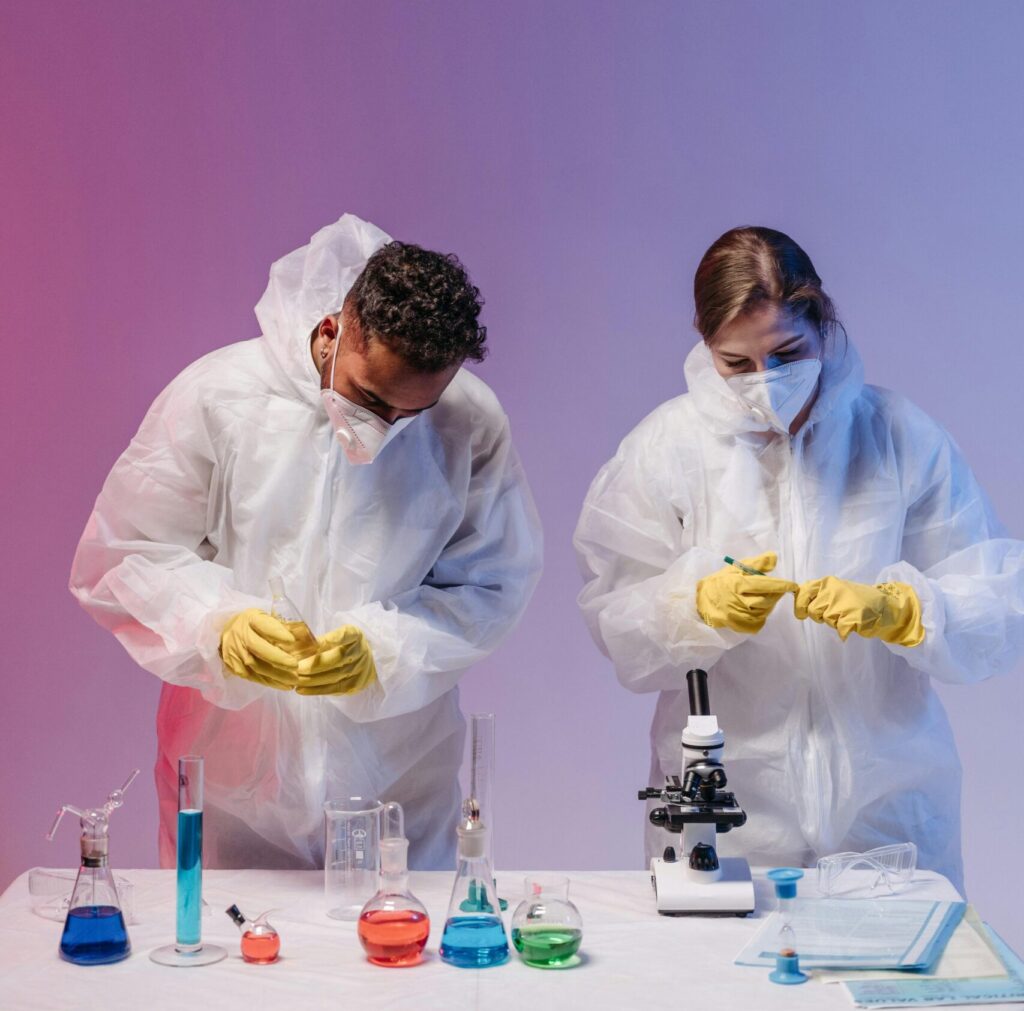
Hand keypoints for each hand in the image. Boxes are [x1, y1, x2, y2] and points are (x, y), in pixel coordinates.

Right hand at [219, 609, 299, 689]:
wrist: (228, 631)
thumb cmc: (255, 624)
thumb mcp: (266, 617)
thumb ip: (282, 626)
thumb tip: (306, 637)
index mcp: (251, 618)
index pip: (264, 625)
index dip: (277, 633)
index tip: (292, 640)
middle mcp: (240, 634)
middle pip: (258, 647)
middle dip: (278, 658)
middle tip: (295, 666)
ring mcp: (234, 651)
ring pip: (255, 665)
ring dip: (276, 675)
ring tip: (294, 680)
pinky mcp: (233, 666)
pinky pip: (251, 676)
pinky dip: (268, 682)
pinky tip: (283, 685)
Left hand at [295, 624, 377, 695]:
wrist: (364, 663)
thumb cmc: (343, 646)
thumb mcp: (336, 637)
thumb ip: (320, 641)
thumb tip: (295, 647)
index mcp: (355, 634)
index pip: (346, 634)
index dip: (333, 638)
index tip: (316, 642)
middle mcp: (360, 651)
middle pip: (338, 658)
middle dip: (314, 664)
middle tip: (296, 666)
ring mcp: (359, 670)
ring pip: (334, 675)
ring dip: (311, 679)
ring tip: (295, 678)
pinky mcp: (353, 686)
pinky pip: (333, 689)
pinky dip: (315, 690)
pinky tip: (301, 689)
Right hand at [695, 552, 797, 633]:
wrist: (701, 602)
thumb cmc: (719, 583)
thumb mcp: (734, 568)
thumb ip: (755, 563)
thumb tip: (774, 557)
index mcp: (737, 584)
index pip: (764, 585)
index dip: (781, 585)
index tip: (792, 585)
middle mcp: (738, 601)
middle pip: (766, 600)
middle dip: (775, 595)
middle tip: (776, 590)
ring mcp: (738, 616)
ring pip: (764, 611)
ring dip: (768, 604)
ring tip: (763, 597)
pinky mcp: (739, 626)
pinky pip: (759, 622)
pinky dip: (762, 615)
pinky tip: (756, 609)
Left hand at [794, 577, 924, 646]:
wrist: (885, 605)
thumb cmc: (856, 599)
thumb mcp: (835, 590)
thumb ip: (818, 593)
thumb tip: (797, 601)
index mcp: (828, 583)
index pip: (804, 592)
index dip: (800, 605)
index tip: (801, 614)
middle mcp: (833, 591)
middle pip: (813, 610)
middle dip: (819, 616)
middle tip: (831, 614)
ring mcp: (844, 604)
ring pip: (827, 620)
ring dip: (834, 622)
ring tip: (847, 615)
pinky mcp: (853, 617)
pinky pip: (840, 629)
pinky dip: (845, 631)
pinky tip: (853, 624)